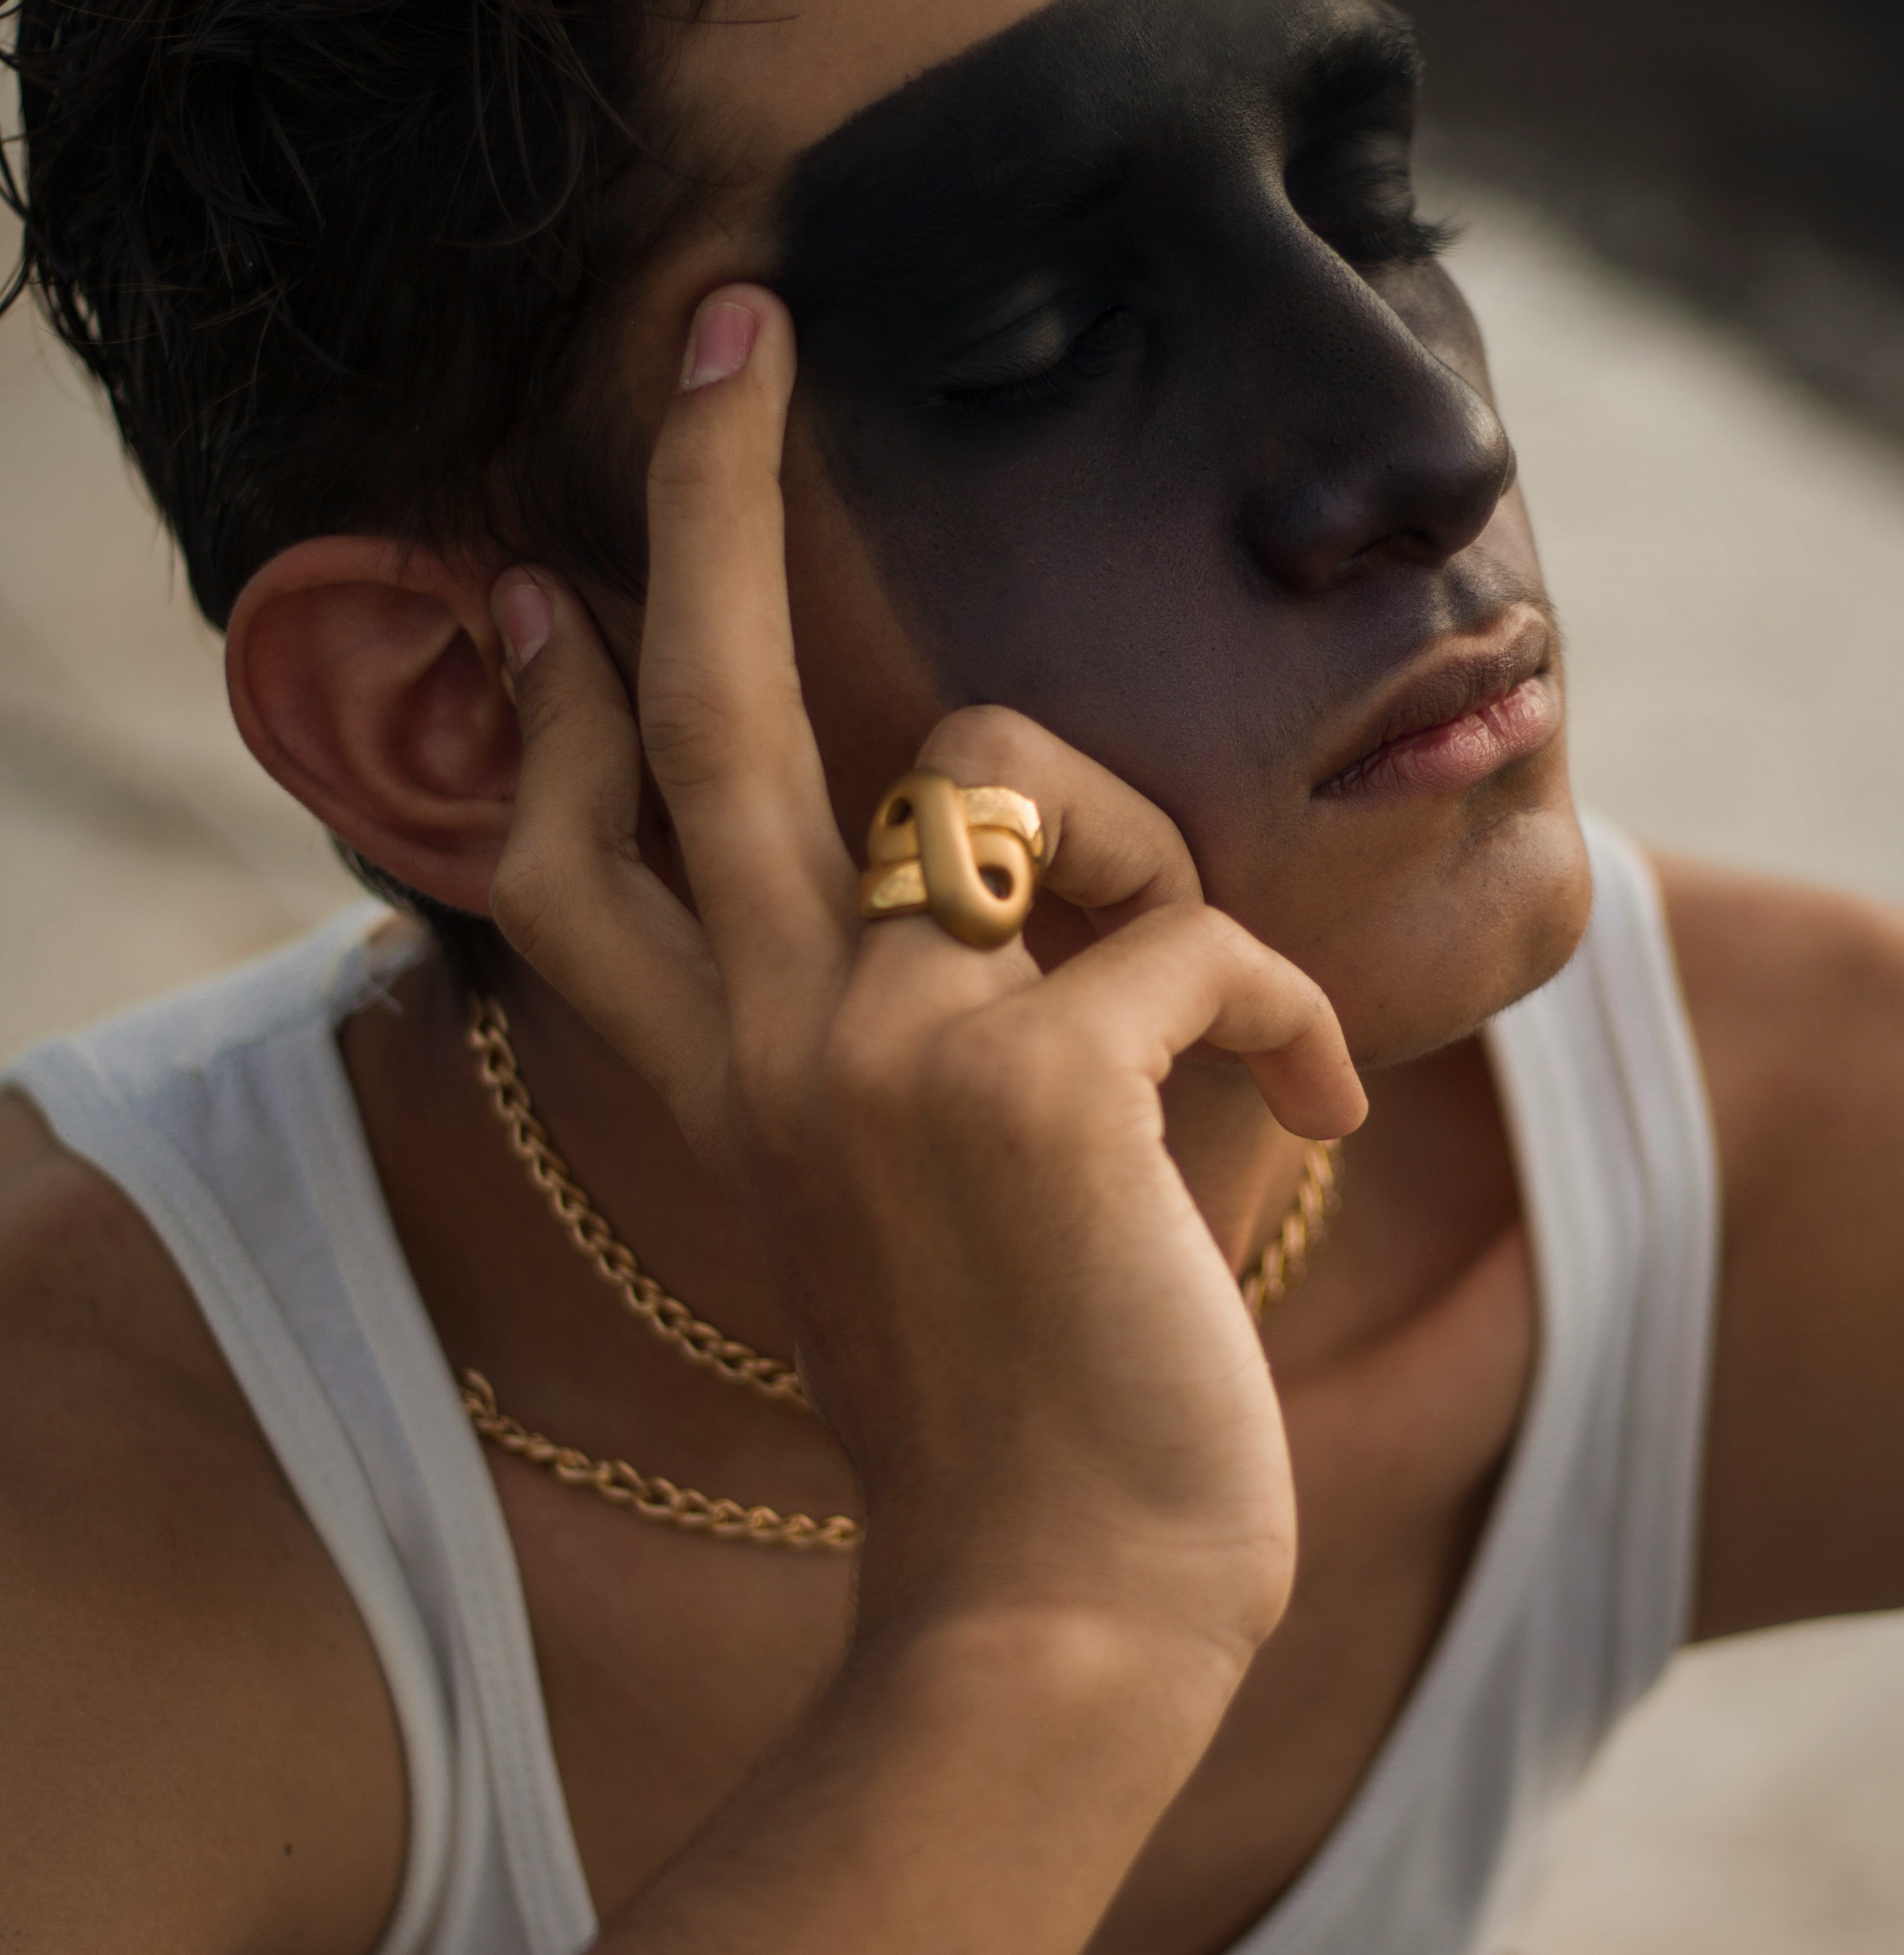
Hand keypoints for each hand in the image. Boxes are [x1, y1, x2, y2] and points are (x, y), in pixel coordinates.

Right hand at [487, 287, 1365, 1693]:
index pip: (584, 867)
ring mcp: (879, 1055)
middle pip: (704, 716)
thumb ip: (985, 1031)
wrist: (1071, 1621)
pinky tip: (1314, 1120)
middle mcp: (776, 1049)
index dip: (554, 723)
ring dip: (1143, 853)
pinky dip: (1281, 1021)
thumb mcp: (974, 1196)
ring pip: (1002, 778)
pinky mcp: (1022, 1087)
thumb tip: (1088, 885)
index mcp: (745, 1089)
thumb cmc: (1051, 1412)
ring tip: (1219, 1022)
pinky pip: (1192, 938)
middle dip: (711, 498)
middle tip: (734, 333)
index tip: (538, 592)